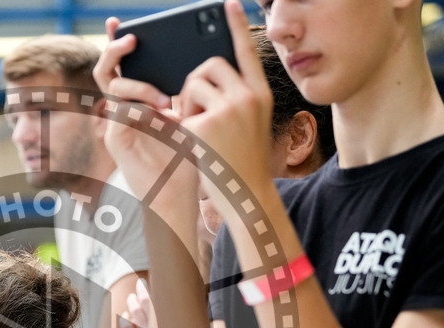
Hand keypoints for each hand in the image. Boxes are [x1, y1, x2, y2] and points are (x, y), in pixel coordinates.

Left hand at [178, 0, 274, 219]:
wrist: (245, 193)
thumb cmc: (243, 161)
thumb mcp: (249, 123)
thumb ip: (236, 97)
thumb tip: (208, 74)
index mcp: (261, 94)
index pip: (246, 51)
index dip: (236, 25)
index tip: (228, 3)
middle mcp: (249, 96)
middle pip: (210, 64)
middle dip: (195, 82)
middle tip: (195, 107)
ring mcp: (228, 109)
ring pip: (193, 84)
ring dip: (188, 105)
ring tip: (200, 131)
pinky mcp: (207, 124)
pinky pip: (182, 111)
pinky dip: (182, 126)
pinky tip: (197, 145)